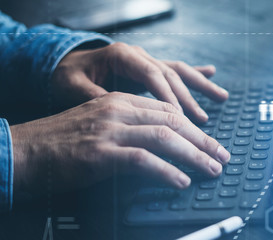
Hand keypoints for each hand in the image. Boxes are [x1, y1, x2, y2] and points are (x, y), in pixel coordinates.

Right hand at [10, 92, 229, 193]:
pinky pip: (143, 160)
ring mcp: (110, 130)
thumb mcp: (104, 125)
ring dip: (194, 155)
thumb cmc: (66, 141)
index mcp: (122, 102)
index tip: (211, 143)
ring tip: (211, 169)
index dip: (195, 128)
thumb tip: (166, 144)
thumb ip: (134, 129)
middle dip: (203, 141)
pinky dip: (167, 171)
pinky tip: (182, 181)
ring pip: (164, 138)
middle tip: (222, 156)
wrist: (27, 150)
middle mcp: (119, 111)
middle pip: (173, 122)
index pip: (169, 111)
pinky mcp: (101, 153)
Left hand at [51, 42, 228, 121]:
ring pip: (179, 72)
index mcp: (122, 56)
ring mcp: (147, 60)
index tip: (181, 119)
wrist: (68, 64)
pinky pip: (176, 70)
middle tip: (204, 123)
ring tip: (222, 98)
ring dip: (200, 86)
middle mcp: (139, 55)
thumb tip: (115, 111)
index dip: (168, 97)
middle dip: (190, 99)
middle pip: (171, 76)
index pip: (152, 76)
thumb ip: (93, 97)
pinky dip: (195, 74)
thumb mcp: (72, 86)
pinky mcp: (149, 68)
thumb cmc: (68, 76)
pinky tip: (212, 75)